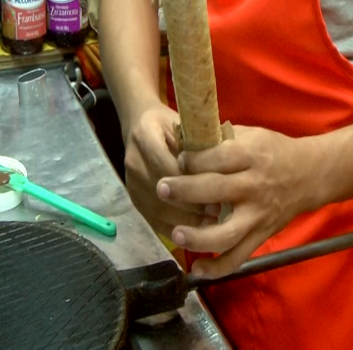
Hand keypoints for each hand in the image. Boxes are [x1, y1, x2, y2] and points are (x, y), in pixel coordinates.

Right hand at [124, 103, 211, 236]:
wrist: (138, 123)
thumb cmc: (169, 122)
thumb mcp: (184, 123)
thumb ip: (197, 144)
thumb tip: (222, 172)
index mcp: (145, 136)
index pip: (167, 165)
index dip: (191, 182)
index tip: (216, 192)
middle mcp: (133, 161)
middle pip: (161, 191)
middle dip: (190, 205)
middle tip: (217, 212)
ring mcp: (129, 182)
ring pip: (157, 209)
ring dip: (184, 220)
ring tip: (210, 223)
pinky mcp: (132, 198)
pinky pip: (152, 219)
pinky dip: (174, 227)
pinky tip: (195, 229)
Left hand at [157, 125, 315, 278]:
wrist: (310, 175)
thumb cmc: (273, 152)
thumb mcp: (250, 135)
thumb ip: (219, 139)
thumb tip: (180, 140)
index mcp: (251, 156)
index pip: (219, 157)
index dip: (195, 160)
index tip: (178, 159)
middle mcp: (254, 186)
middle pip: (216, 190)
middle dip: (185, 190)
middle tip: (162, 188)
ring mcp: (258, 215)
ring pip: (227, 233)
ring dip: (198, 237)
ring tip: (176, 234)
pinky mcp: (261, 236)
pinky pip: (238, 257)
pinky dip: (218, 268)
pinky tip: (196, 269)